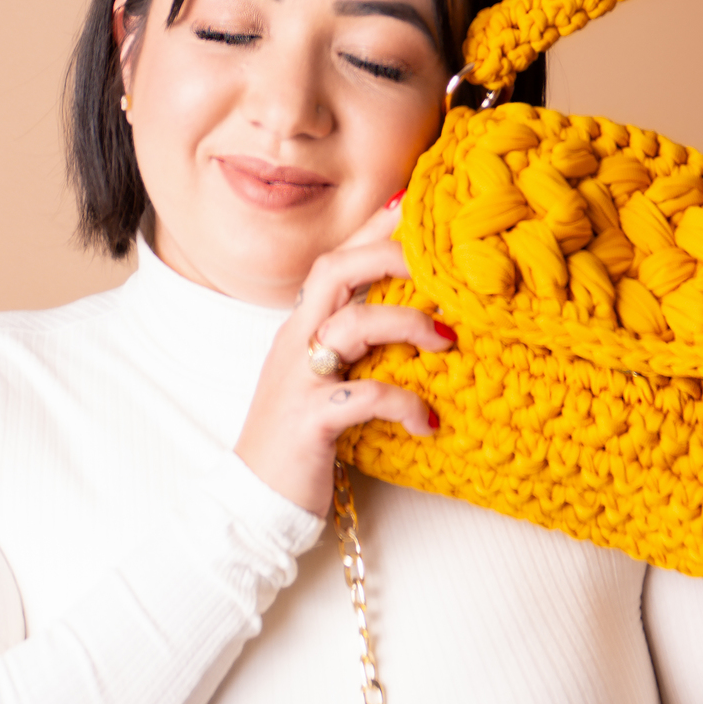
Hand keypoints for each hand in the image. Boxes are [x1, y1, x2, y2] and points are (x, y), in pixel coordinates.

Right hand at [233, 195, 452, 516]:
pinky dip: (405, 403)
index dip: (373, 228)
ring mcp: (301, 379)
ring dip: (408, 324)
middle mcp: (296, 342)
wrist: (254, 502)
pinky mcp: (311, 420)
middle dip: (390, 255)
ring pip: (354, 325)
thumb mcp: (326, 380)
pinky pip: (365, 396)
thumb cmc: (300, 439)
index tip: (414, 201)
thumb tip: (419, 317)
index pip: (335, 259)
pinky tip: (429, 421)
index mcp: (301, 328)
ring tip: (448, 339)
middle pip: (336, 270)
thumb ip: (359, 346)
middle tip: (440, 261)